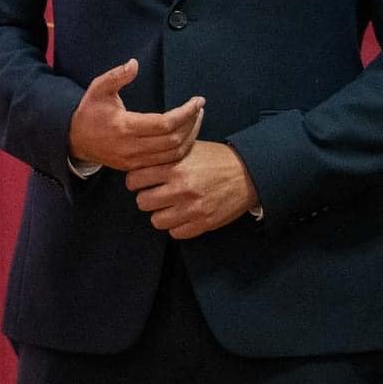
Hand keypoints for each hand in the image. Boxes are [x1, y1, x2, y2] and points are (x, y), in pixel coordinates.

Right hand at [66, 58, 202, 171]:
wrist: (74, 139)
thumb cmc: (90, 111)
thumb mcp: (98, 89)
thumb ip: (116, 76)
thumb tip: (134, 63)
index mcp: (125, 127)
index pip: (165, 123)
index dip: (186, 112)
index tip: (197, 101)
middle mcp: (132, 147)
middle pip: (174, 140)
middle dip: (192, 123)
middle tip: (199, 108)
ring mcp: (135, 161)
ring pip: (174, 154)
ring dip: (191, 137)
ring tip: (196, 120)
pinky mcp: (137, 167)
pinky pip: (167, 162)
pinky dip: (182, 150)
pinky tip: (186, 135)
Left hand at [126, 140, 259, 239]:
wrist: (248, 173)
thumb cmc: (215, 159)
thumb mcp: (187, 150)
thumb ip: (164, 157)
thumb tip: (137, 162)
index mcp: (174, 167)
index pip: (134, 180)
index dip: (134, 181)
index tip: (140, 182)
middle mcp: (181, 188)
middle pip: (143, 202)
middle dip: (146, 198)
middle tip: (154, 195)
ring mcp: (193, 208)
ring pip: (157, 220)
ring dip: (160, 214)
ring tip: (168, 207)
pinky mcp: (205, 223)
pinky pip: (176, 233)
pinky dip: (176, 227)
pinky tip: (181, 216)